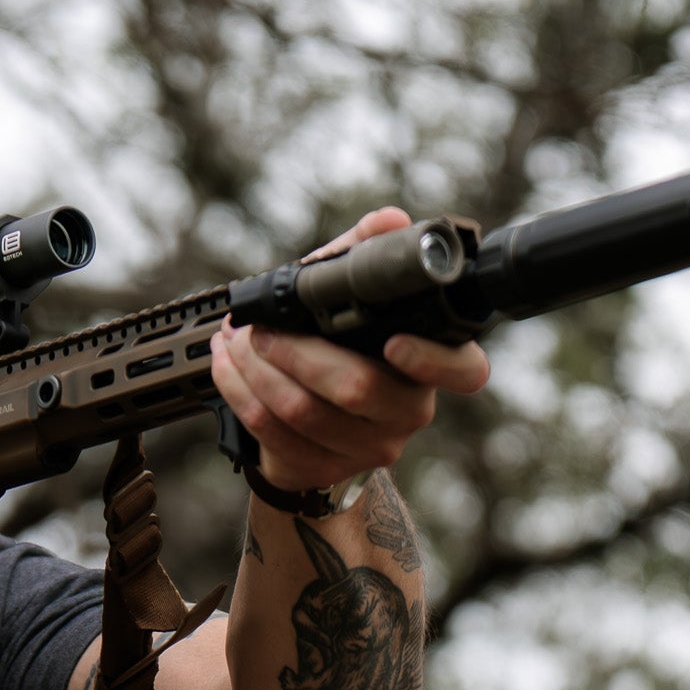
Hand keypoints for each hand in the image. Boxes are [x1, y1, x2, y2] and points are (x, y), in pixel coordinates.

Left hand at [210, 207, 491, 493]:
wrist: (310, 422)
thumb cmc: (341, 347)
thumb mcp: (356, 298)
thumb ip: (367, 255)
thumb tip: (388, 221)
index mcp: (432, 367)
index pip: (465, 371)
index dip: (430, 360)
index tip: (393, 342)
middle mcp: (409, 412)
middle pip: (356, 389)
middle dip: (297, 353)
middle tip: (261, 330)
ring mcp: (367, 448)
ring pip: (304, 412)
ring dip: (257, 372)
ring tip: (234, 341)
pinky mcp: (323, 468)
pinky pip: (272, 432)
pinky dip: (239, 393)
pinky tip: (224, 367)